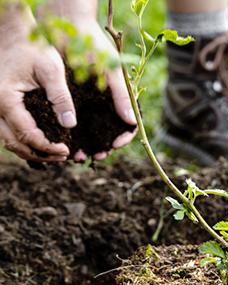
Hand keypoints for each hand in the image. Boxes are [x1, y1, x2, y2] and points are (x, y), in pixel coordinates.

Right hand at [0, 4, 73, 161]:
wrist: (12, 33)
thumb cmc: (32, 47)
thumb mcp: (51, 69)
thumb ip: (61, 97)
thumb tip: (70, 125)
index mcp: (6, 100)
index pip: (28, 135)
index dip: (48, 147)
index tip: (67, 150)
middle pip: (15, 144)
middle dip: (40, 154)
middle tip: (63, 156)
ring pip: (10, 141)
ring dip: (32, 151)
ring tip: (56, 153)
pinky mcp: (0, 106)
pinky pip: (9, 131)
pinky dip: (25, 141)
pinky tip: (44, 142)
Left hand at [70, 20, 137, 161]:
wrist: (68, 27)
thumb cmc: (94, 46)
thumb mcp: (111, 71)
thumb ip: (122, 96)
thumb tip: (132, 122)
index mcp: (120, 97)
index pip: (129, 123)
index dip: (125, 136)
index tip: (116, 143)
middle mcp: (107, 103)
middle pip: (111, 132)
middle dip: (106, 146)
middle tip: (98, 156)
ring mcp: (91, 103)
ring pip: (94, 131)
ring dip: (90, 146)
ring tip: (82, 156)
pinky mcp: (75, 101)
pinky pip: (77, 123)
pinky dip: (76, 136)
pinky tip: (71, 145)